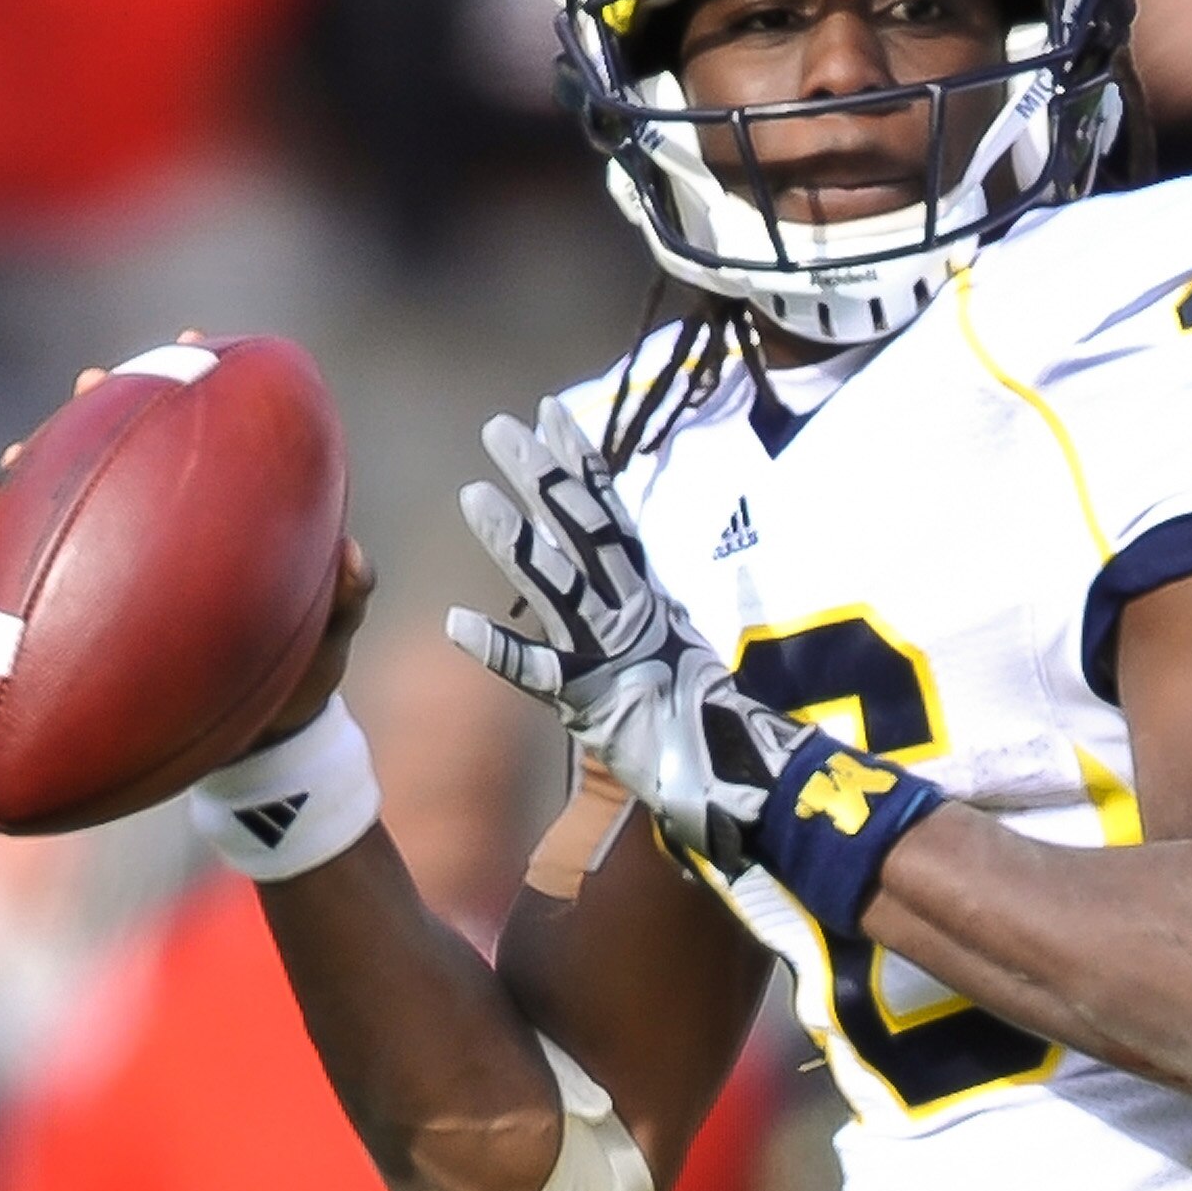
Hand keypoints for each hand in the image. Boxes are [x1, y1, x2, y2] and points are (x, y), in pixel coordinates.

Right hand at [1, 331, 376, 749]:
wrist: (264, 743)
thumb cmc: (302, 677)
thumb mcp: (331, 639)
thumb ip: (349, 598)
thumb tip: (353, 559)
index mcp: (244, 517)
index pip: (221, 433)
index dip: (204, 379)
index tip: (192, 342)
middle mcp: (187, 526)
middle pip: (145, 446)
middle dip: (117, 406)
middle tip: (95, 381)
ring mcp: (142, 564)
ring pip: (93, 499)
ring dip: (56, 470)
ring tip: (21, 449)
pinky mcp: (108, 607)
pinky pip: (64, 572)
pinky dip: (33, 551)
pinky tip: (2, 537)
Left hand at [450, 400, 809, 871]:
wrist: (735, 775)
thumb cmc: (702, 722)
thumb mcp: (674, 651)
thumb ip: (650, 616)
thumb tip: (639, 584)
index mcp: (649, 597)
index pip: (609, 517)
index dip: (579, 465)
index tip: (551, 415)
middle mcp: (630, 612)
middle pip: (581, 532)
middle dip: (540, 478)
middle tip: (499, 429)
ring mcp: (612, 652)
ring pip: (556, 585)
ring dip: (513, 541)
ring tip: (472, 496)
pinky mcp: (594, 702)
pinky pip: (539, 673)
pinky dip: (500, 649)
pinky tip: (456, 624)